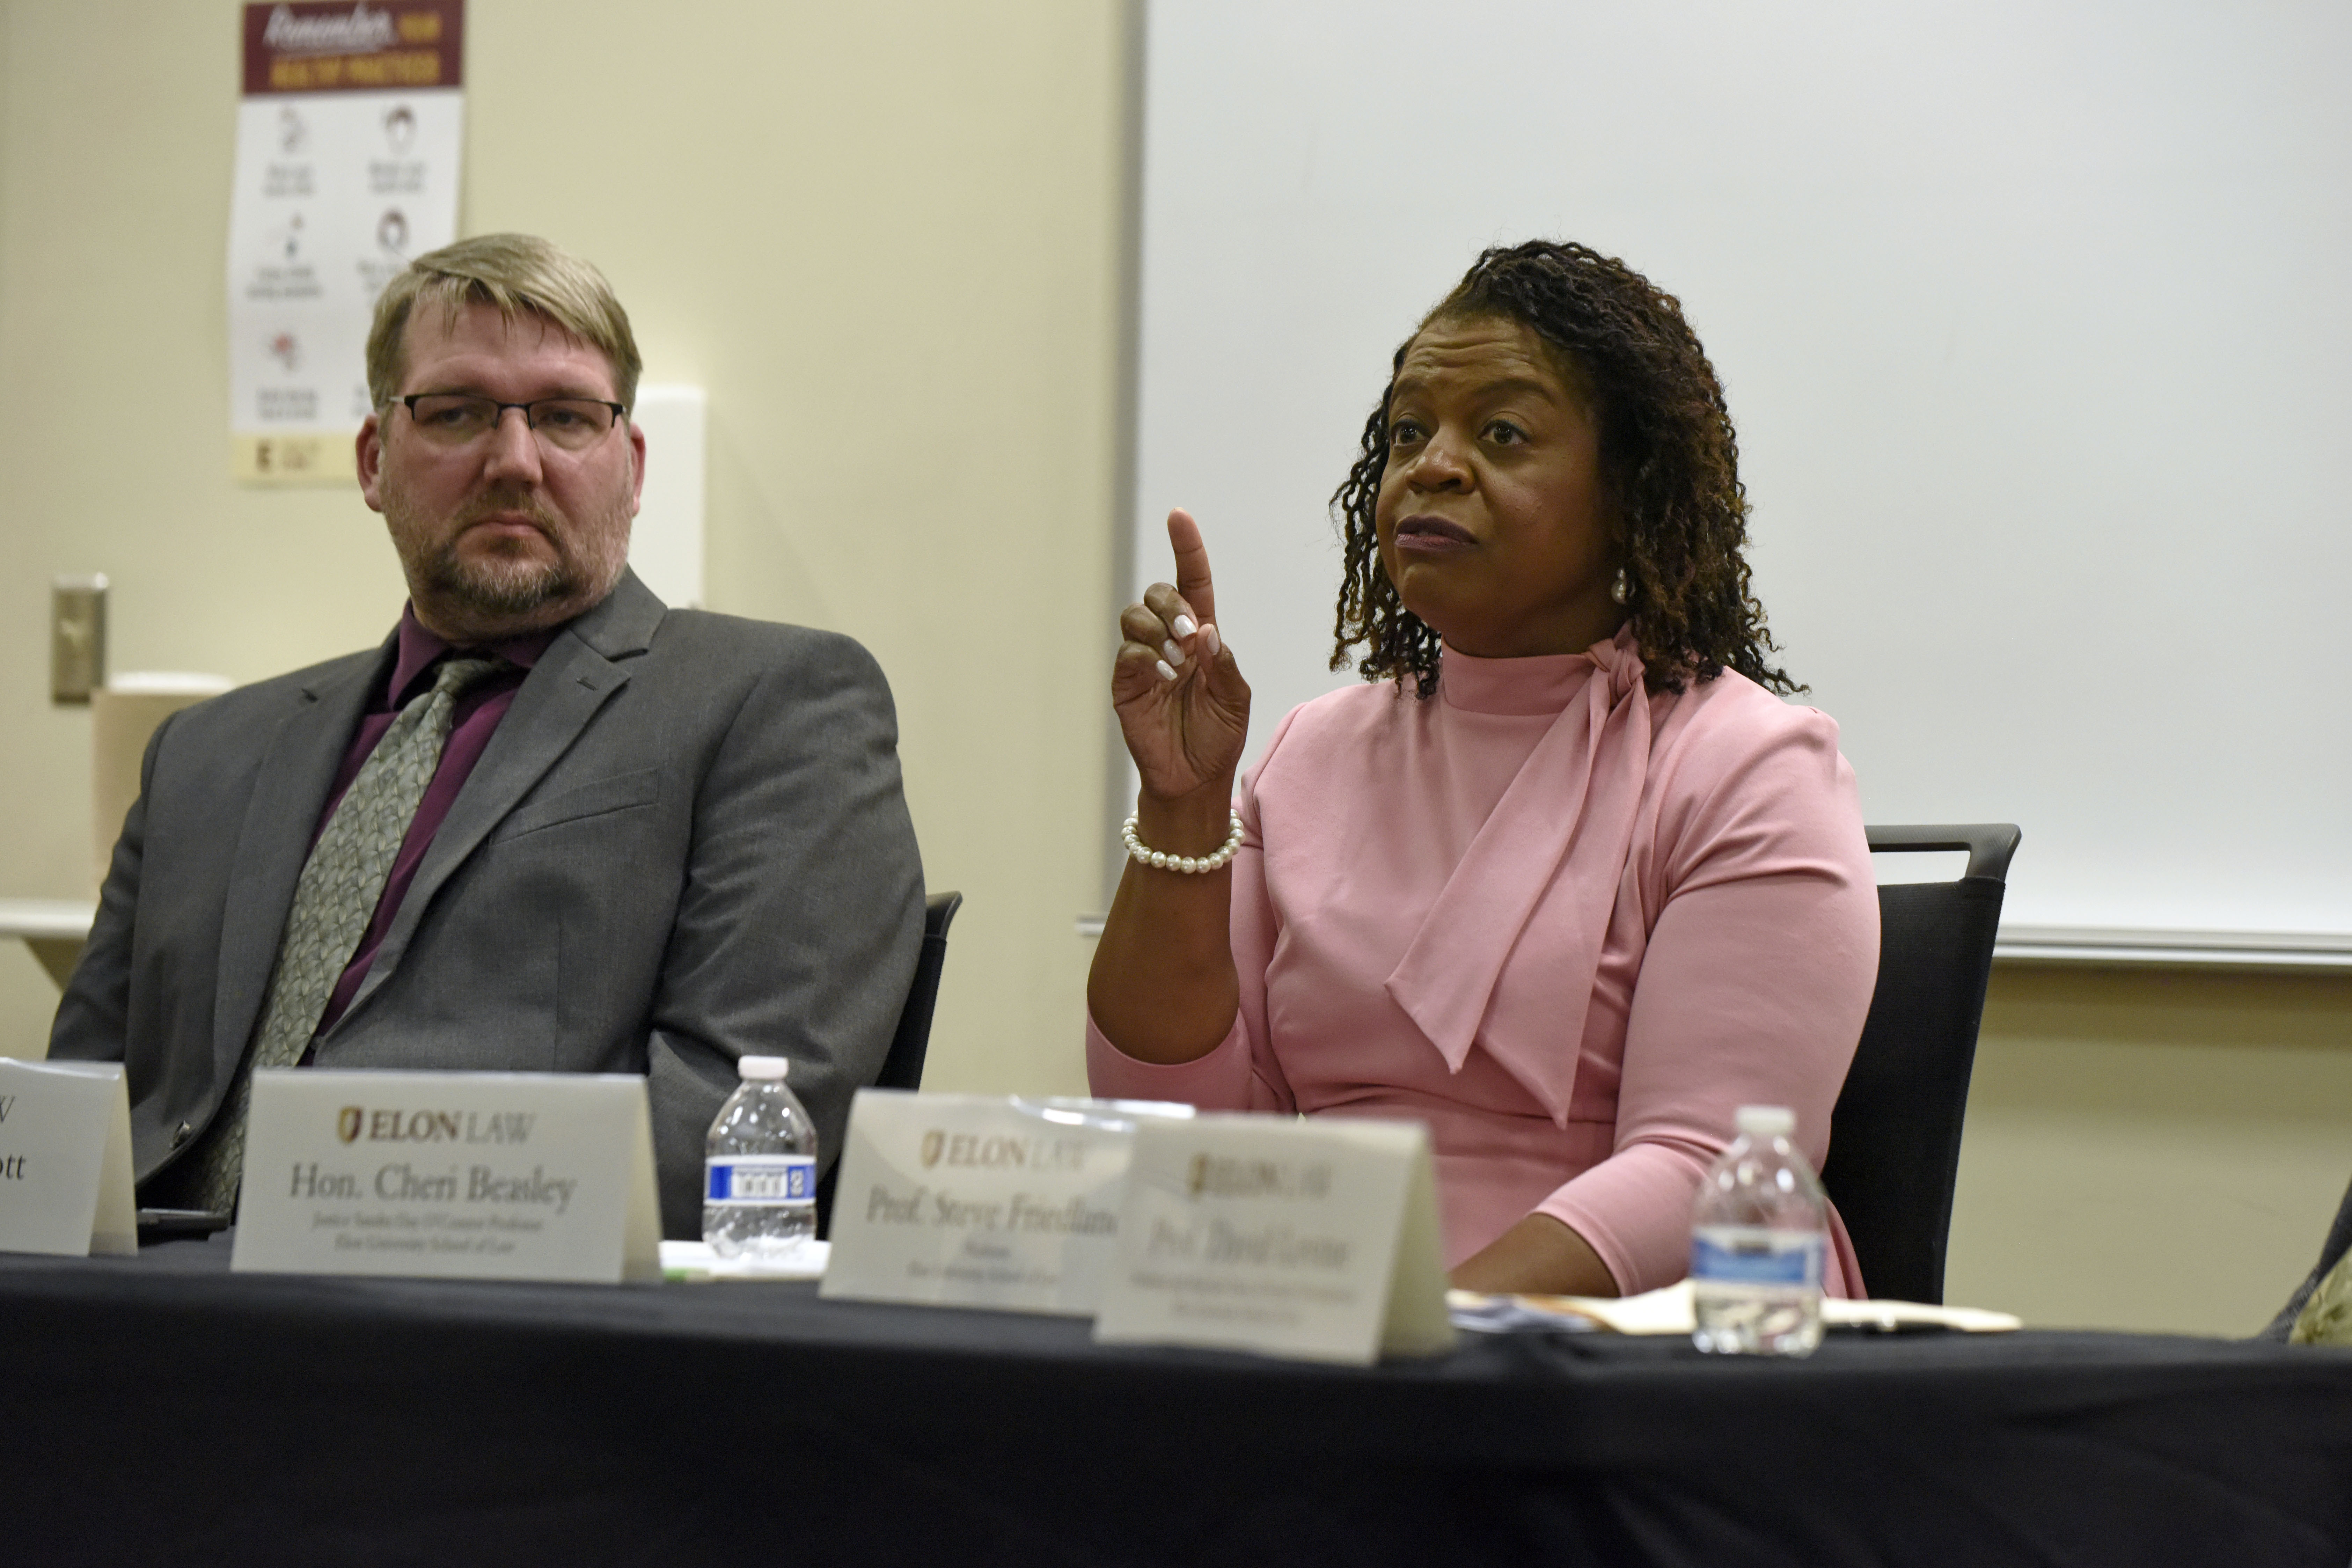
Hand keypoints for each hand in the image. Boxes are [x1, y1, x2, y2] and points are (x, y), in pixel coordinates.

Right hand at [1113, 509, 1250, 806]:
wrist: (1194, 780)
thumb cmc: (1217, 737)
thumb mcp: (1237, 698)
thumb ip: (1224, 663)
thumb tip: (1206, 630)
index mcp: (1201, 637)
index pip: (1192, 582)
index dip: (1186, 548)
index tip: (1179, 516)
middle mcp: (1169, 640)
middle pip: (1159, 592)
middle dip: (1174, 605)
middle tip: (1192, 636)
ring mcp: (1144, 660)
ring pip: (1135, 615)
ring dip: (1159, 630)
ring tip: (1178, 663)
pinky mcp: (1125, 682)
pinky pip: (1127, 653)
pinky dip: (1147, 659)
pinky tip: (1166, 679)